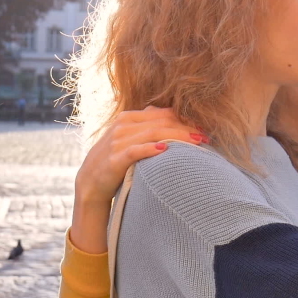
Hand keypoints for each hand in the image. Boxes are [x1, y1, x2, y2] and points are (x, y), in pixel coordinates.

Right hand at [74, 106, 205, 205]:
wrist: (90, 183)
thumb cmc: (117, 160)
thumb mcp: (129, 138)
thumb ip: (147, 125)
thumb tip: (172, 114)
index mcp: (128, 118)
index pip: (163, 114)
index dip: (185, 120)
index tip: (204, 128)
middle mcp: (122, 126)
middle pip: (162, 122)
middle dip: (187, 129)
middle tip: (206, 137)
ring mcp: (117, 142)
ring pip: (153, 134)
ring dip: (178, 137)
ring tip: (197, 143)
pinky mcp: (114, 159)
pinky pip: (135, 151)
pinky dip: (150, 149)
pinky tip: (165, 150)